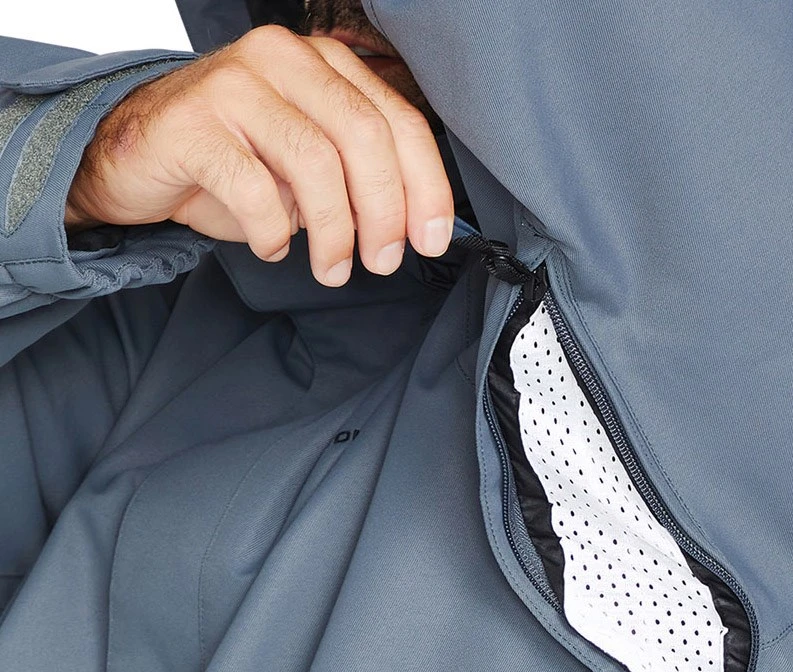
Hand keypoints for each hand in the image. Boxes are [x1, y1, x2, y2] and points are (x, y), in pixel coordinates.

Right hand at [64, 25, 454, 286]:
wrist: (138, 157)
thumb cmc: (233, 162)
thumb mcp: (309, 167)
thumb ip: (359, 179)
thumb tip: (414, 225)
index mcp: (323, 64)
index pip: (397, 120)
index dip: (425, 186)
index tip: (431, 238)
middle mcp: (282, 59)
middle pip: (364, 136)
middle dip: (385, 211)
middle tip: (383, 261)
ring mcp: (234, 84)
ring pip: (315, 162)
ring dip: (334, 231)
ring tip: (333, 268)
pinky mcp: (191, 122)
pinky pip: (254, 188)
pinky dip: (272, 231)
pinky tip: (273, 246)